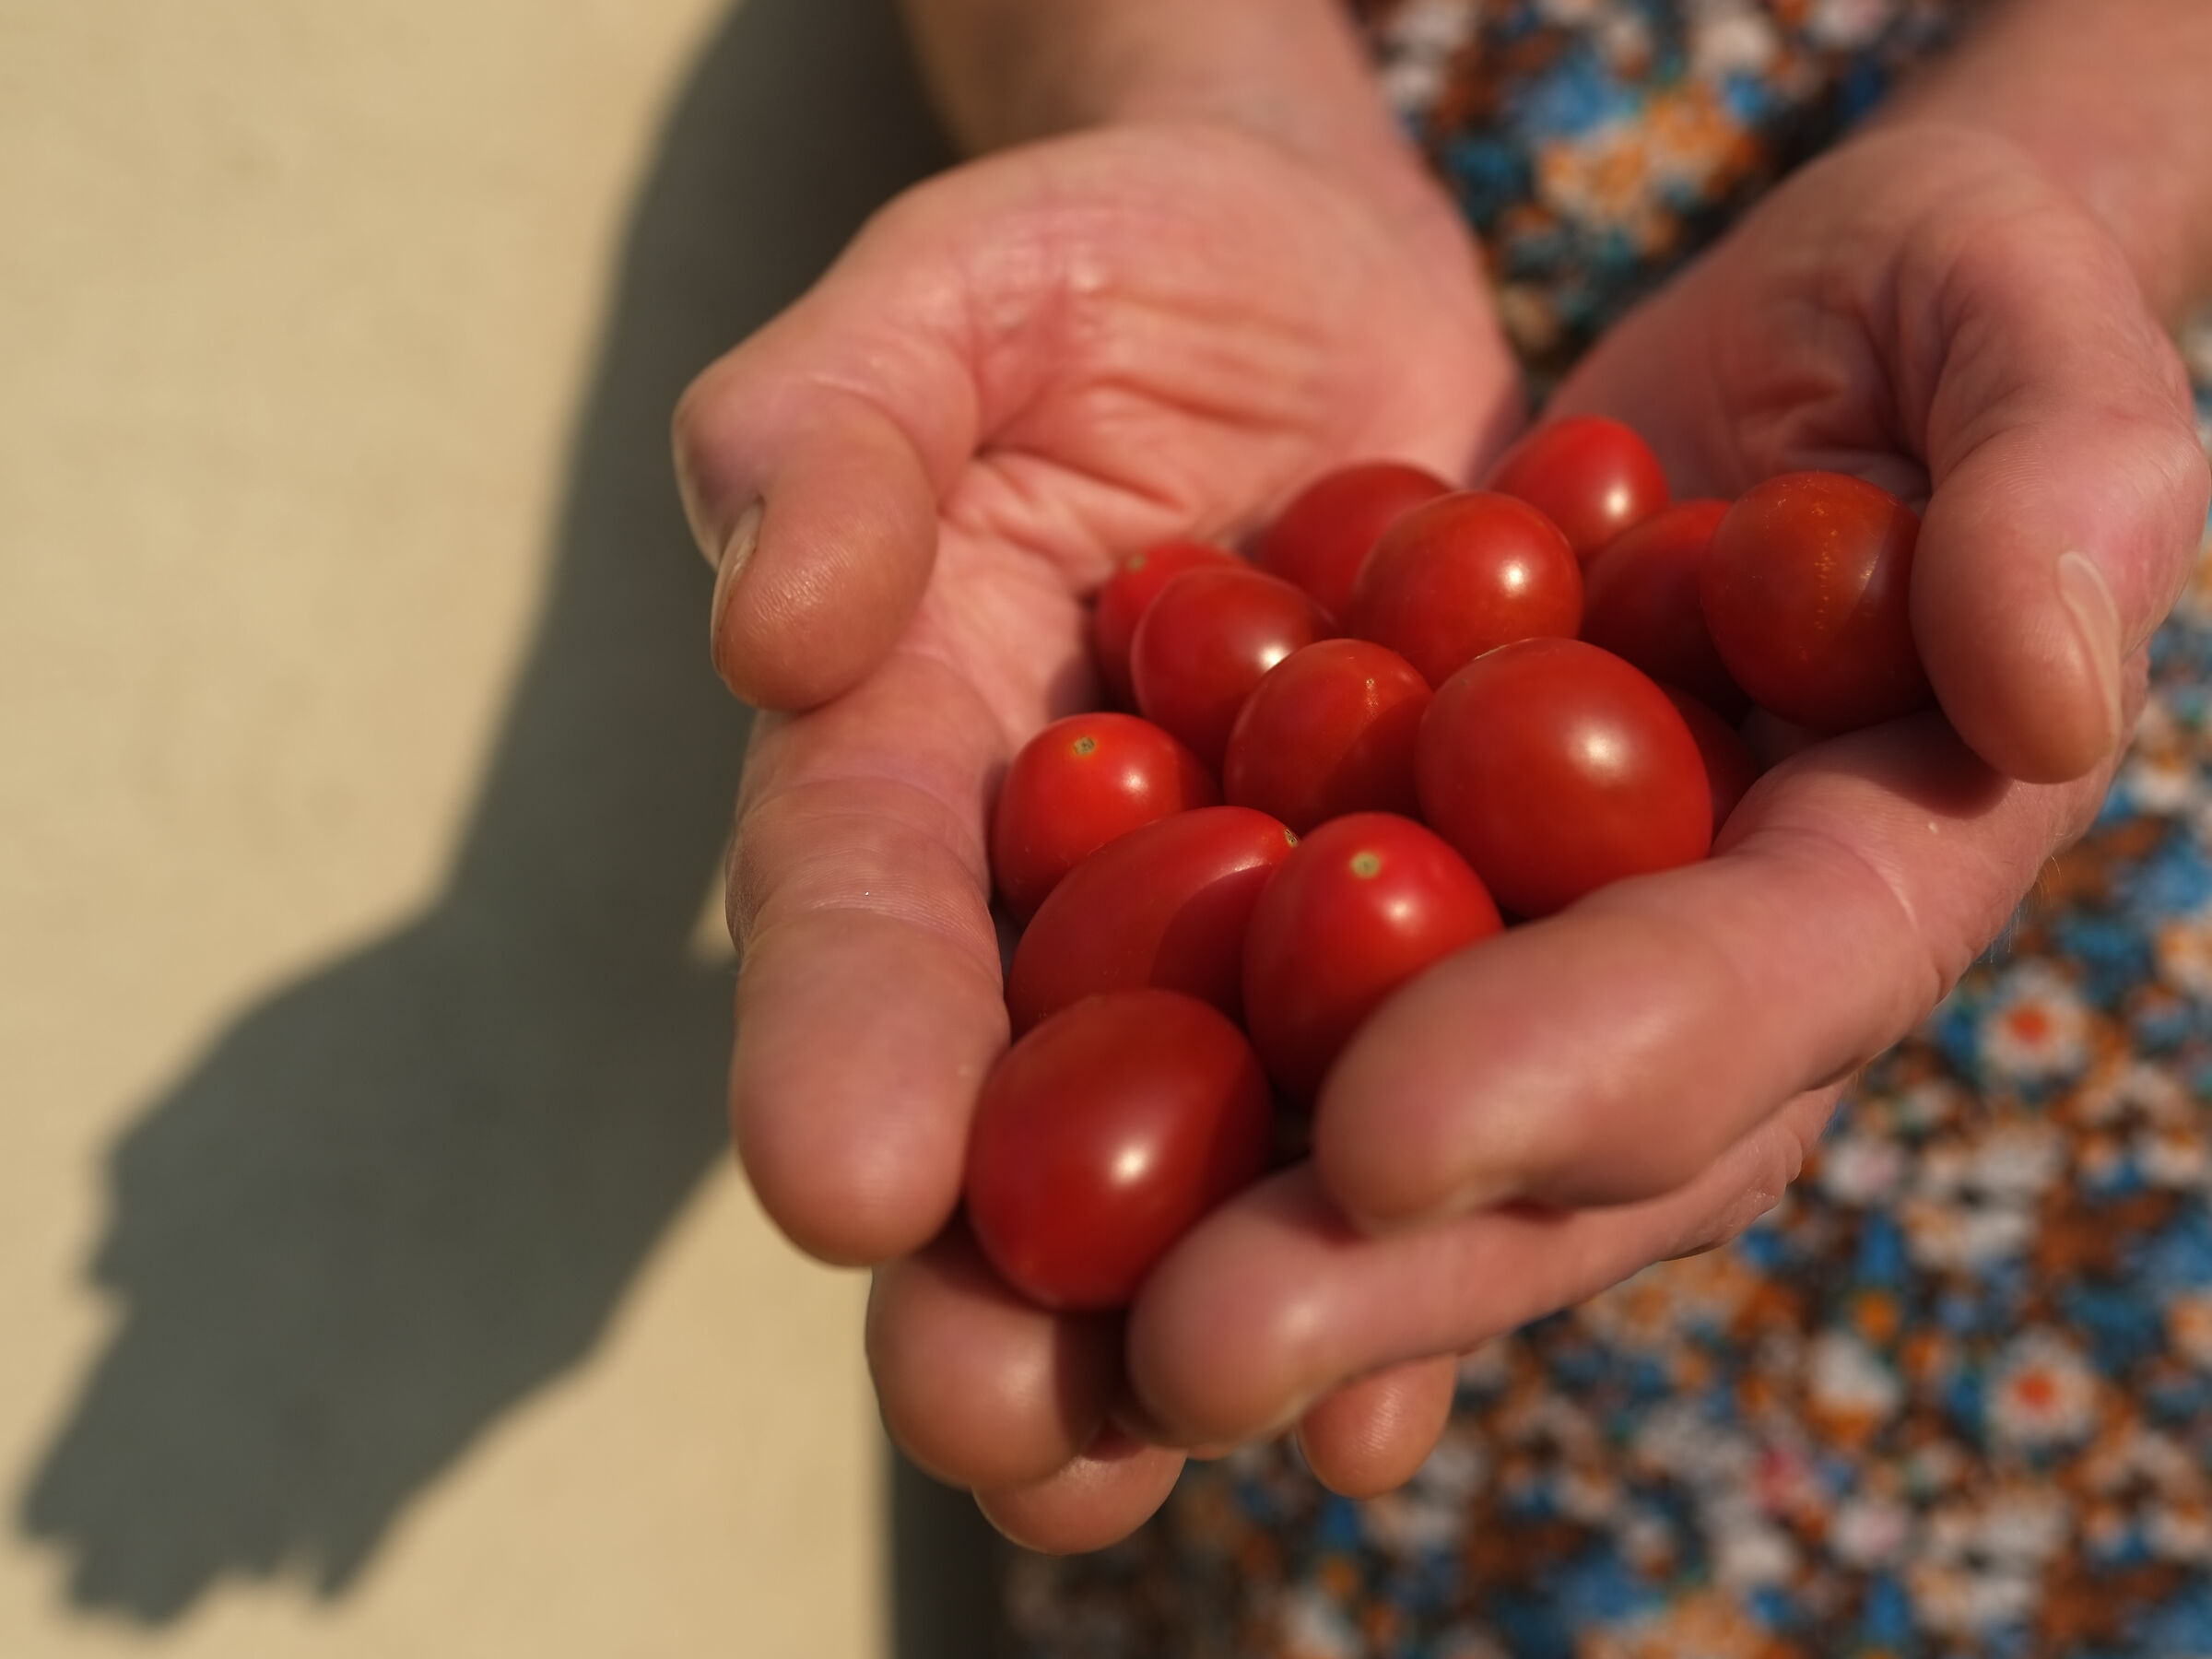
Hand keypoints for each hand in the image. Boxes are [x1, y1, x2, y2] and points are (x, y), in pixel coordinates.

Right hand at [675, 119, 1520, 1545]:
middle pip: (1015, 1096)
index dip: (840, 1037)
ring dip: (1220, 1310)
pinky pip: (1399, 1088)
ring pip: (1215, 1146)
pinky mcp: (1407, 925)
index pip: (851, 905)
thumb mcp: (940, 297)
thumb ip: (828, 434)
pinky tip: (1425, 1373)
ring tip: (1245, 1450)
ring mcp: (1235, 925)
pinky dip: (1408, 1225)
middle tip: (1015, 1443)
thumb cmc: (1087, 265)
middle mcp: (1053, 886)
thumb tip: (772, 634)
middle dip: (1008, 1277)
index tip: (846, 1187)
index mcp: (904, 754)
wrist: (1294, 277)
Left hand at [1081, 124, 2206, 1520]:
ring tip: (1055, 1356)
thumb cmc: (1919, 305)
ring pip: (1394, 1144)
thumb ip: (2063, 473)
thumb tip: (2044, 693)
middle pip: (1554, 1149)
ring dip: (1233, 1252)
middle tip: (1179, 1356)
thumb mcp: (2007, 317)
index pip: (1749, 990)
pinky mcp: (1402, 917)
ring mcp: (1543, 968)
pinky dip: (1169, 1123)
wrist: (1760, 354)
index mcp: (1876, 866)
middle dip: (1376, 1264)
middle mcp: (1703, 978)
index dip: (1584, 1067)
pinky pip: (1280, 1035)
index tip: (1386, 1135)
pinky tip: (1016, 1217)